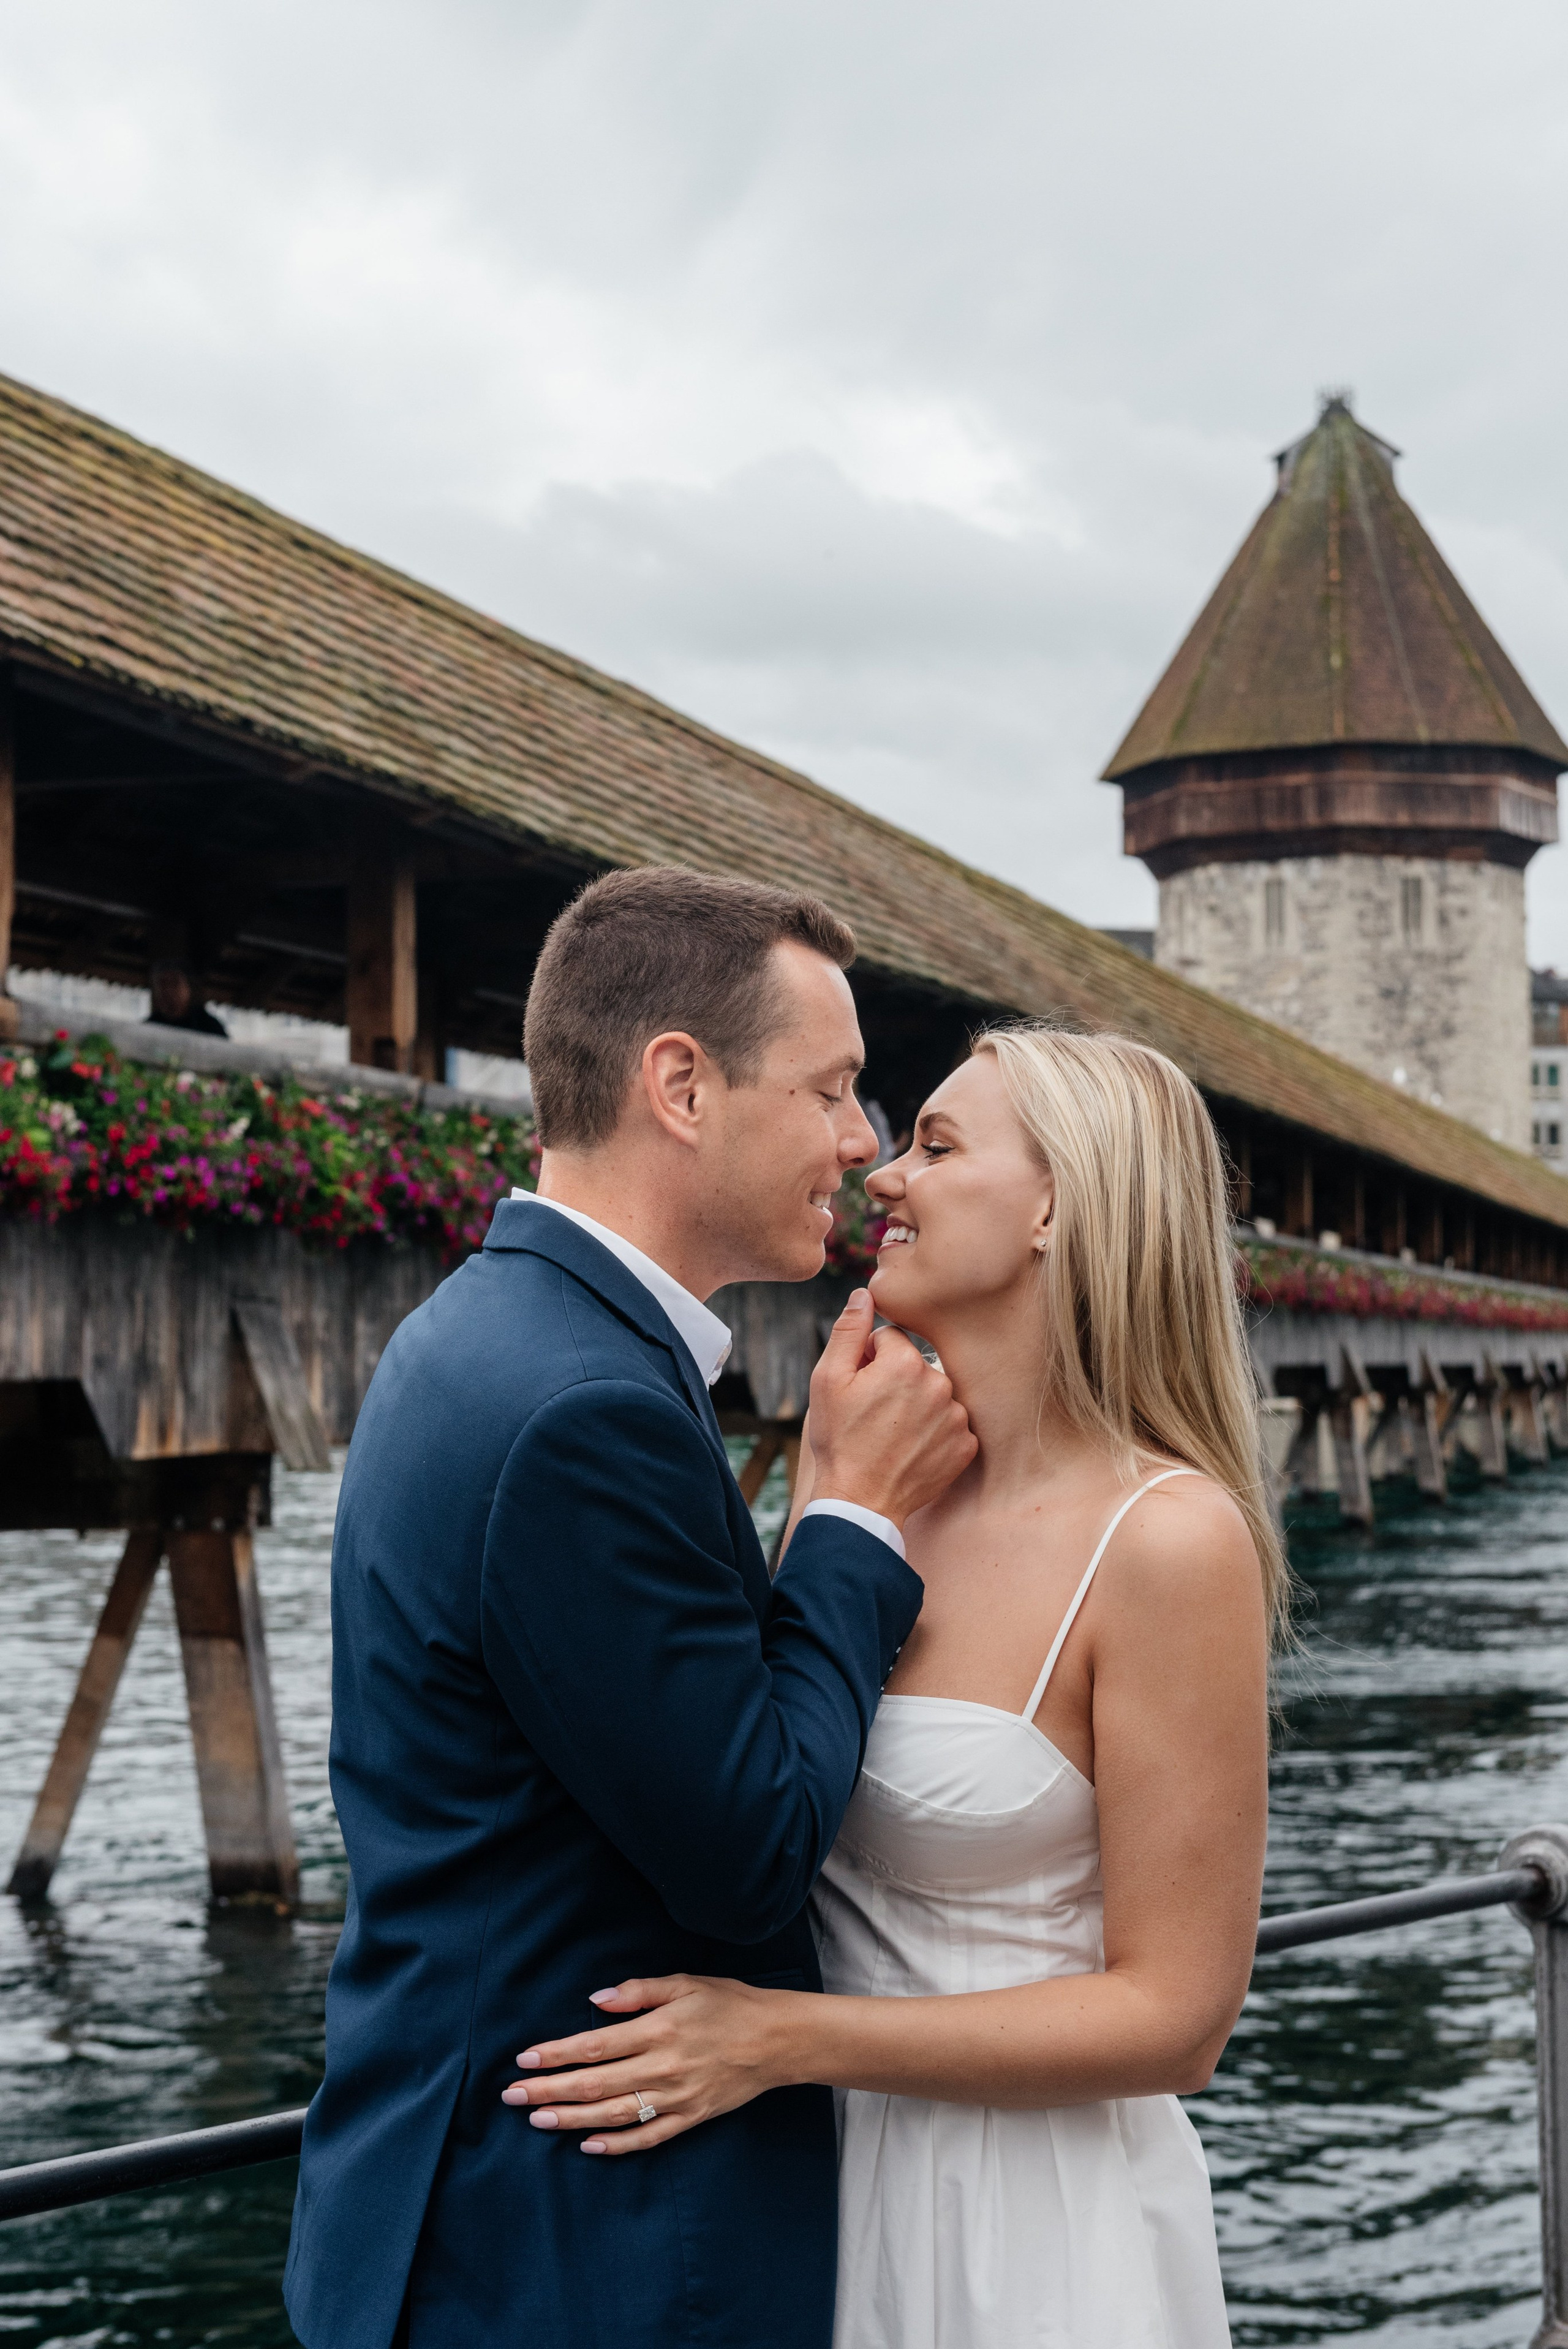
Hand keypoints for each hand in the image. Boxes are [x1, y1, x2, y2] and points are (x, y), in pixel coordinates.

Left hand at [501, 1974, 795, 2154]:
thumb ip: (638, 1991)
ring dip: (571, 2118)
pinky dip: (616, 2145)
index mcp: (658, 2029)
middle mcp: (663, 2067)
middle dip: (549, 2089)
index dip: (555, 2054)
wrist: (777, 2040)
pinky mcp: (691, 2118)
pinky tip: (588, 2146)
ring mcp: (676, 2097)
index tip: (523, 2059)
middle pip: (594, 2084)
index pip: (594, 2046)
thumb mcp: (685, 1983)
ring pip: (613, 2114)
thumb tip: (595, 2000)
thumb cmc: (730, 2003)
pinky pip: (648, 2137)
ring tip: (537, 2120)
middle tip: (513, 2096)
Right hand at [806, 1290, 975, 1528]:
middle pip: (915, 1366)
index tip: (859, 1387)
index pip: (890, 1339)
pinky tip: (911, 1448)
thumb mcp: (828, 1380)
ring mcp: (957, 1417)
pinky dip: (934, 1433)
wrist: (861, 1501)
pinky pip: (951, 1424)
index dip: (869, 1360)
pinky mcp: (966, 1445)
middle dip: (895, 1381)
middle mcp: (940, 1384)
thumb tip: (865, 1293)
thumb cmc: (839, 1440)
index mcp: (906, 1362)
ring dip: (917, 1406)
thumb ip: (849, 1330)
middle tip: (872, 1413)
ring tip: (891, 1433)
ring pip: (934, 1394)